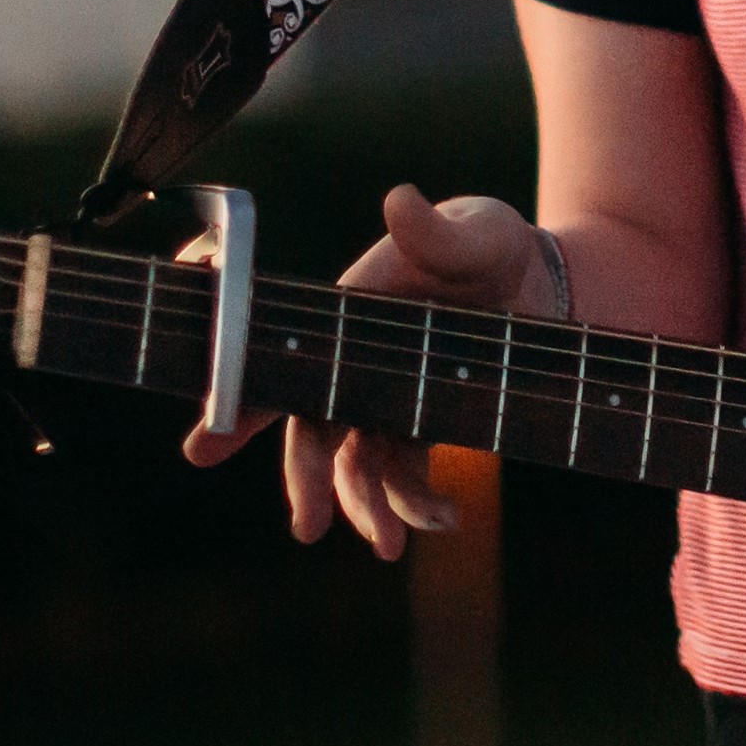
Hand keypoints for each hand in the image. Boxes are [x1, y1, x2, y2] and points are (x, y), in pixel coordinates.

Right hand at [183, 184, 542, 559]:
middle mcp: (354, 366)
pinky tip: (448, 518)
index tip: (204, 445)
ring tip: (392, 545)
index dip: (239, 403)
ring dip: (367, 509)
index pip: (281, 363)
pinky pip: (407, 478)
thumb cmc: (490, 243)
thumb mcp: (476, 232)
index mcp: (344, 319)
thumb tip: (399, 200)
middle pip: (312, 431)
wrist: (541, 281)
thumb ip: (437, 231)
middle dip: (302, 481)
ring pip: (356, 467)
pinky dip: (419, 506)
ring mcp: (388, 402)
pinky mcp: (425, 426)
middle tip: (307, 526)